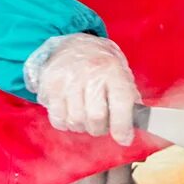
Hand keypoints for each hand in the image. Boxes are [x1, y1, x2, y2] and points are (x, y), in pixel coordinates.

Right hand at [25, 34, 139, 141]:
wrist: (73, 44)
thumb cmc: (101, 64)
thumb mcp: (121, 73)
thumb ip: (129, 98)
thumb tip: (133, 126)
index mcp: (113, 70)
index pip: (121, 104)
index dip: (123, 127)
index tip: (124, 139)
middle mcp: (91, 73)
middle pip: (96, 117)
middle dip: (100, 129)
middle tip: (101, 125)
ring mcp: (68, 79)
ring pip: (75, 121)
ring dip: (82, 126)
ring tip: (85, 117)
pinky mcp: (50, 85)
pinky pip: (58, 119)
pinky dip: (65, 124)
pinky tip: (71, 113)